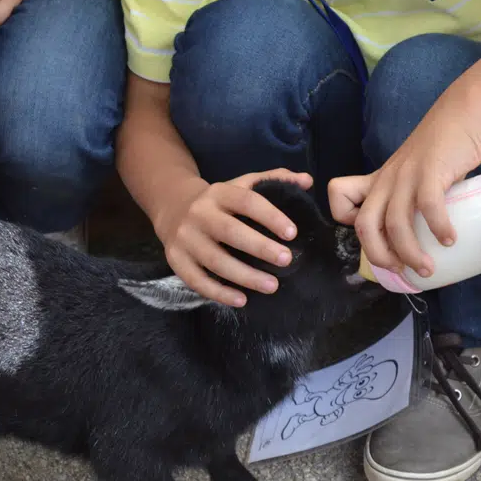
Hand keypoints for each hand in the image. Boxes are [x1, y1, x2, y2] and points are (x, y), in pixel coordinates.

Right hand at [153, 170, 310, 307]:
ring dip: (245, 276)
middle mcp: (199, 214)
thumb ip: (273, 180)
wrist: (173, 209)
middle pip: (230, 231)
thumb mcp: (241, 186)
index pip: (246, 201)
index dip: (270, 216)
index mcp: (219, 193)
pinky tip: (242, 300)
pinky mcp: (176, 260)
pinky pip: (197, 280)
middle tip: (287, 260)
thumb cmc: (219, 202)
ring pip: (215, 260)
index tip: (293, 233)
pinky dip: (219, 293)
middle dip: (260, 247)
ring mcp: (185, 238)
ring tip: (272, 286)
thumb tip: (307, 181)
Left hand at [328, 96, 480, 275]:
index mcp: (377, 181)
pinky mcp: (431, 172)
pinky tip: (449, 240)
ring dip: (410, 252)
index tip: (371, 235)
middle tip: (400, 270)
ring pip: (395, 223)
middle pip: (365, 225)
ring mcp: (406, 176)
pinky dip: (438, 228)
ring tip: (427, 268)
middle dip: (379, 256)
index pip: (339, 196)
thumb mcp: (413, 174)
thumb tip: (424, 237)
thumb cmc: (440, 150)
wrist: (462, 114)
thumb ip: (411, 200)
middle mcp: (386, 180)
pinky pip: (428, 207)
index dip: (343, 218)